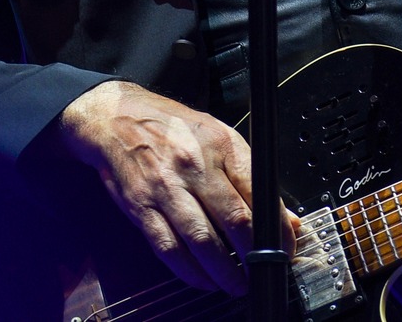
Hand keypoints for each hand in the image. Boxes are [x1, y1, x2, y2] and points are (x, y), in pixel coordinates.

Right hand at [58, 81, 299, 295]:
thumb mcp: (219, 136)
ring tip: (237, 283)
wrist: (116, 118)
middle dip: (254, 255)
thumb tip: (285, 217)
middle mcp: (194, 166)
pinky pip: (169, 248)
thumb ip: (252, 177)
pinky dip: (190, 272)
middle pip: (234, 220)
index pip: (258, 192)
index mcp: (220, 144)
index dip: (276, 228)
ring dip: (224, 271)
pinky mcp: (141, 207)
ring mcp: (166, 188)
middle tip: (263, 271)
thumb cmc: (172, 127)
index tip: (284, 247)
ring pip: (202, 241)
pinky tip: (203, 279)